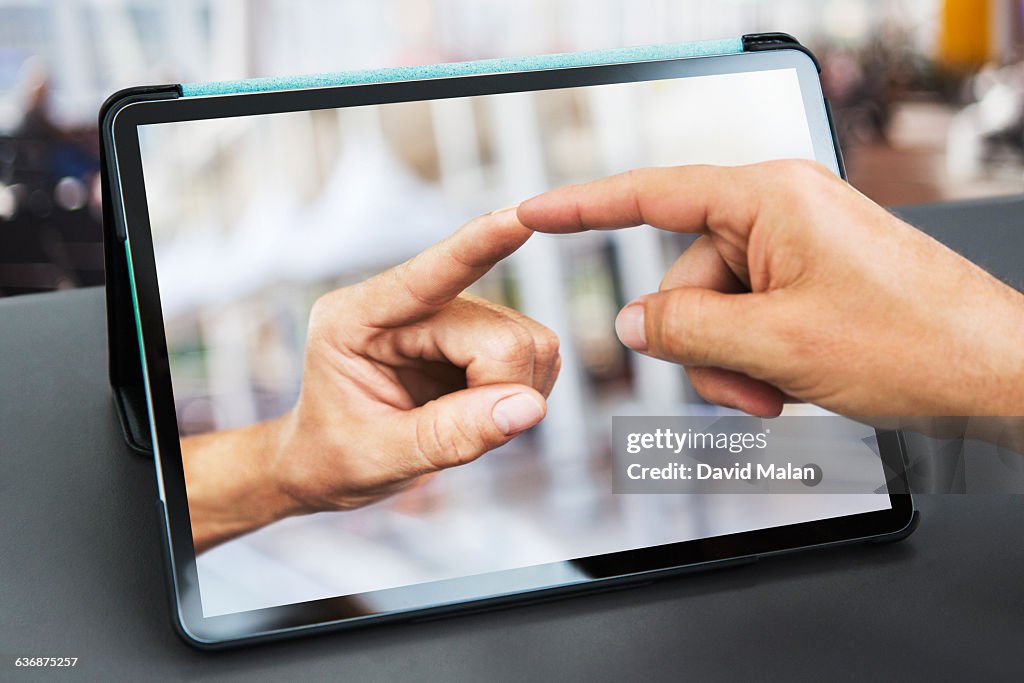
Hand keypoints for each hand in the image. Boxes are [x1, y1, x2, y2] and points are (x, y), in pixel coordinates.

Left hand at [183, 208, 558, 552]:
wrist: (326, 464)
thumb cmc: (334, 457)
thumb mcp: (378, 458)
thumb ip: (450, 435)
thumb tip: (529, 407)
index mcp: (355, 319)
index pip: (425, 276)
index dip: (476, 248)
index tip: (518, 218)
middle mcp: (407, 306)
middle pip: (499, 334)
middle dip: (498, 391)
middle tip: (464, 437)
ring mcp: (449, 315)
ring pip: (529, 341)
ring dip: (514, 392)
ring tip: (464, 425)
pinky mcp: (479, 333)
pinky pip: (536, 355)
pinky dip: (523, 392)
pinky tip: (481, 412)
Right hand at [517, 160, 1023, 417]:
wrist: (994, 372)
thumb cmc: (915, 342)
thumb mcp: (776, 345)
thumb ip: (686, 329)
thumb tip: (632, 321)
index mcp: (770, 199)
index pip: (653, 195)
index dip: (584, 206)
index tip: (536, 210)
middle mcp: (780, 213)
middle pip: (685, 278)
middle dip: (701, 345)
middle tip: (746, 389)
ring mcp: (797, 248)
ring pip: (715, 310)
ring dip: (732, 364)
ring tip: (777, 393)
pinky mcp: (810, 279)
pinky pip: (749, 318)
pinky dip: (755, 360)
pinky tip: (791, 384)